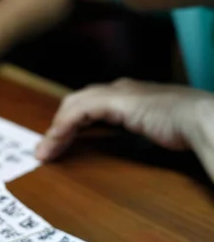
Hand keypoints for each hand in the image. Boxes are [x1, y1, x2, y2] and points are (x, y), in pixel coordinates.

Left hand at [36, 78, 213, 179]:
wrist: (202, 119)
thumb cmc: (189, 127)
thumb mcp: (160, 131)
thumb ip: (144, 134)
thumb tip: (138, 148)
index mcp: (132, 95)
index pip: (92, 104)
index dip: (73, 123)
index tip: (61, 145)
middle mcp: (121, 89)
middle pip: (78, 102)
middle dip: (60, 125)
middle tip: (47, 149)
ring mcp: (118, 92)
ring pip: (73, 106)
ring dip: (56, 130)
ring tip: (44, 152)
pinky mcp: (115, 100)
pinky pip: (77, 112)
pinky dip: (62, 128)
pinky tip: (54, 144)